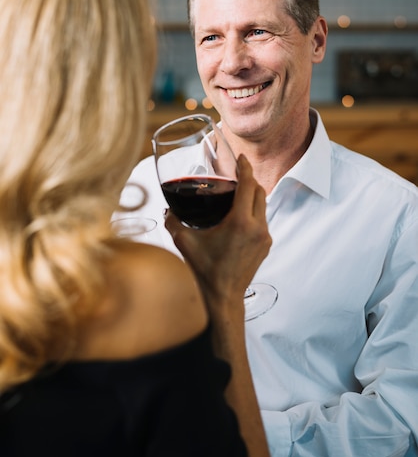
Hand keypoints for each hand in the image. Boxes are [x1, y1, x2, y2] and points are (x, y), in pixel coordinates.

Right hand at [164, 155, 271, 308]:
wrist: (224, 297)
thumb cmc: (205, 271)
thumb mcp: (185, 243)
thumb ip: (173, 222)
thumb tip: (166, 210)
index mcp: (240, 223)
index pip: (248, 185)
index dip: (246, 168)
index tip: (242, 158)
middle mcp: (257, 228)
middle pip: (259, 192)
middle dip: (250, 180)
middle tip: (237, 174)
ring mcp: (264, 237)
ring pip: (263, 206)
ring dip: (253, 196)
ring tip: (238, 192)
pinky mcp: (266, 246)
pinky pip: (262, 220)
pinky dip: (254, 211)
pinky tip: (240, 214)